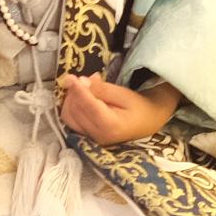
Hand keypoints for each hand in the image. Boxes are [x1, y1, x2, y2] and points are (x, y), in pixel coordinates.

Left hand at [58, 73, 179, 145]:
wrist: (147, 122)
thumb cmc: (138, 106)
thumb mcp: (122, 93)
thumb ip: (101, 89)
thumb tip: (80, 81)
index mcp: (111, 126)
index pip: (88, 107)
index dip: (77, 90)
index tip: (70, 77)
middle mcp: (98, 136)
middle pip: (75, 111)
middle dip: (74, 92)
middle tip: (85, 79)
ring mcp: (91, 138)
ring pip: (68, 116)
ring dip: (70, 99)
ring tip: (84, 87)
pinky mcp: (86, 136)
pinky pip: (70, 120)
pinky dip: (71, 106)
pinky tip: (81, 97)